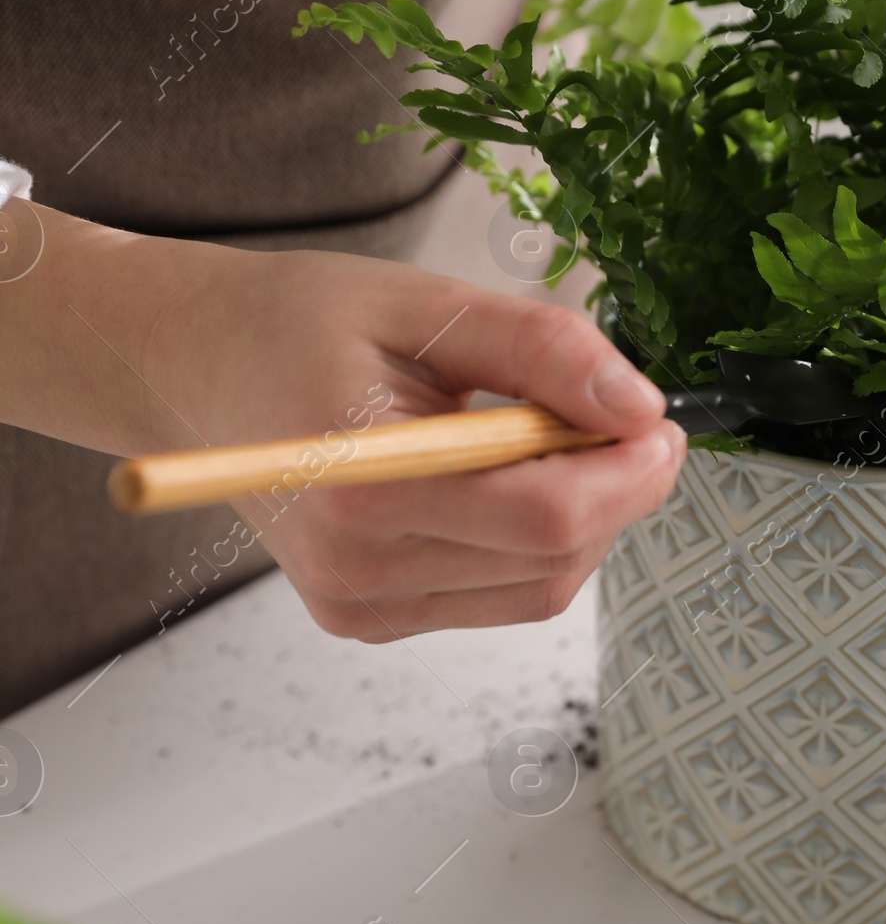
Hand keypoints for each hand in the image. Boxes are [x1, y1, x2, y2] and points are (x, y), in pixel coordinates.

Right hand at [1, 211, 684, 638]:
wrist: (189, 367)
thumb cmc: (294, 324)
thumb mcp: (428, 305)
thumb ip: (542, 351)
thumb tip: (640, 407)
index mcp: (361, 484)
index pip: (544, 517)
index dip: (627, 475)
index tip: (659, 421)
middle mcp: (356, 567)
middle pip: (553, 560)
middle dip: (615, 492)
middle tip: (625, 418)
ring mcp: (359, 605)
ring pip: (536, 587)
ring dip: (578, 518)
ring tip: (549, 434)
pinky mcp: (366, 617)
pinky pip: (497, 595)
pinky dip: (530, 540)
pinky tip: (500, 475)